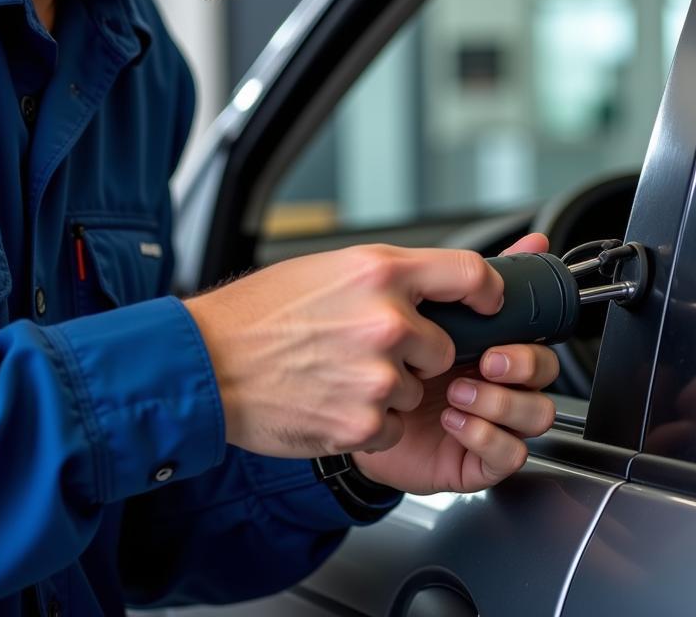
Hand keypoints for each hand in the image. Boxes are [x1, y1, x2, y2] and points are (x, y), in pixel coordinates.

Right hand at [183, 243, 504, 457]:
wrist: (206, 363)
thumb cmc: (259, 314)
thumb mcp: (330, 269)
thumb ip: (387, 277)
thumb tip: (433, 286)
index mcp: (380, 272)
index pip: (469, 272)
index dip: (487, 291)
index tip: (490, 303)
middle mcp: (386, 320)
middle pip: (444, 347)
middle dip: (417, 354)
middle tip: (369, 351)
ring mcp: (378, 375)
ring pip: (416, 389)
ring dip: (390, 389)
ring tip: (338, 374)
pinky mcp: (363, 422)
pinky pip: (392, 425)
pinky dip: (370, 422)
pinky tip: (332, 401)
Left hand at [352, 233, 559, 493]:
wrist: (328, 400)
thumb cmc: (372, 351)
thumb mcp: (414, 297)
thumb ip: (468, 272)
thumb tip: (533, 241)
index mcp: (489, 342)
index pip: (538, 335)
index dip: (528, 331)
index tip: (498, 320)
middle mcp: (495, 381)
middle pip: (546, 372)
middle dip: (522, 364)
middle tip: (485, 361)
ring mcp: (490, 420)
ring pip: (538, 414)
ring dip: (502, 401)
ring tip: (456, 393)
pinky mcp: (475, 459)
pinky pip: (510, 454)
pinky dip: (486, 435)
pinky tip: (451, 420)